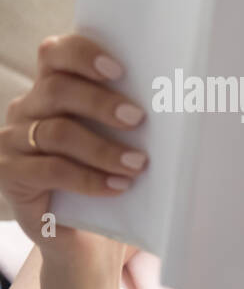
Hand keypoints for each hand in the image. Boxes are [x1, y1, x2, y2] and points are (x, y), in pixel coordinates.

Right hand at [0, 34, 143, 267]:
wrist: (83, 235)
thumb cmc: (107, 176)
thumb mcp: (117, 142)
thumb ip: (129, 118)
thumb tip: (181, 106)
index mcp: (52, 88)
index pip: (55, 54)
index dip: (83, 55)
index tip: (119, 70)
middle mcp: (28, 108)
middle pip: (57, 89)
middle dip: (100, 102)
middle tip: (137, 119)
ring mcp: (15, 141)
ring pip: (56, 132)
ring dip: (103, 148)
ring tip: (138, 164)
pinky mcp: (10, 174)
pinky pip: (50, 171)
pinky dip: (89, 178)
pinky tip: (118, 185)